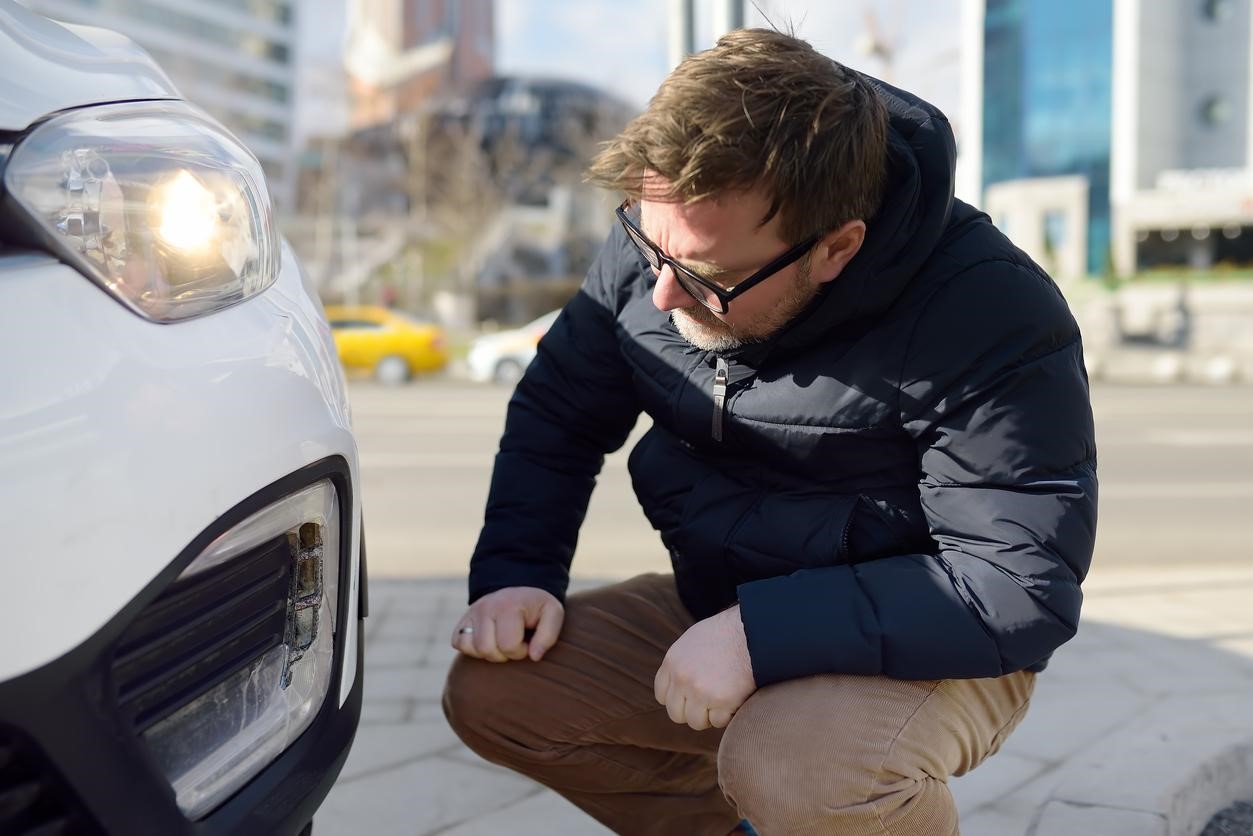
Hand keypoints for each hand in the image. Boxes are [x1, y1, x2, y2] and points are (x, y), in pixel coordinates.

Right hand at [451, 586, 563, 662]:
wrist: (520, 592)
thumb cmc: (537, 608)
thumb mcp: (553, 614)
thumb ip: (549, 635)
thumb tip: (534, 656)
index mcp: (509, 606)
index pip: (508, 646)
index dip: (521, 651)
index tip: (528, 641)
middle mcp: (486, 607)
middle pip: (487, 649)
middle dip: (505, 654)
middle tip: (515, 643)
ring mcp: (471, 612)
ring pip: (472, 648)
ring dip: (490, 652)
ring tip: (502, 642)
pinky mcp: (462, 620)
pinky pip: (458, 642)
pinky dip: (471, 648)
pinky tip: (487, 641)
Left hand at [654, 605, 755, 730]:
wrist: (752, 632)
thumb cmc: (726, 634)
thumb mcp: (693, 641)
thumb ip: (681, 663)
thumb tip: (676, 684)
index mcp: (672, 662)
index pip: (662, 695)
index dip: (678, 699)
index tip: (690, 697)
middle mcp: (682, 678)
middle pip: (676, 713)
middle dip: (691, 711)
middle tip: (708, 702)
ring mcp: (700, 691)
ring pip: (696, 722)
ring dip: (709, 716)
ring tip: (722, 700)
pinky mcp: (721, 701)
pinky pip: (718, 721)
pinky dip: (728, 714)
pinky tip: (734, 698)